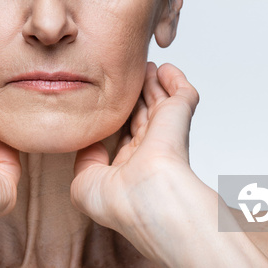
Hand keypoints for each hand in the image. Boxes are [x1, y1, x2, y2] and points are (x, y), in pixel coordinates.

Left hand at [71, 63, 267, 267]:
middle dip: (135, 96)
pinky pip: (183, 94)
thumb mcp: (84, 184)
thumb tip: (90, 143)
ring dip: (153, 83)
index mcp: (130, 166)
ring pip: (161, 101)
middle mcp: (149, 149)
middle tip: (126, 76)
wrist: (150, 200)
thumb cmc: (121, 202)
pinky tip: (165, 69)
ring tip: (144, 66)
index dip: (116, 119)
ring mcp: (165, 133)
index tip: (104, 103)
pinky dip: (176, 79)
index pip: (124, 136)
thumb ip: (84, 160)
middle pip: (142, 114)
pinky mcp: (179, 118)